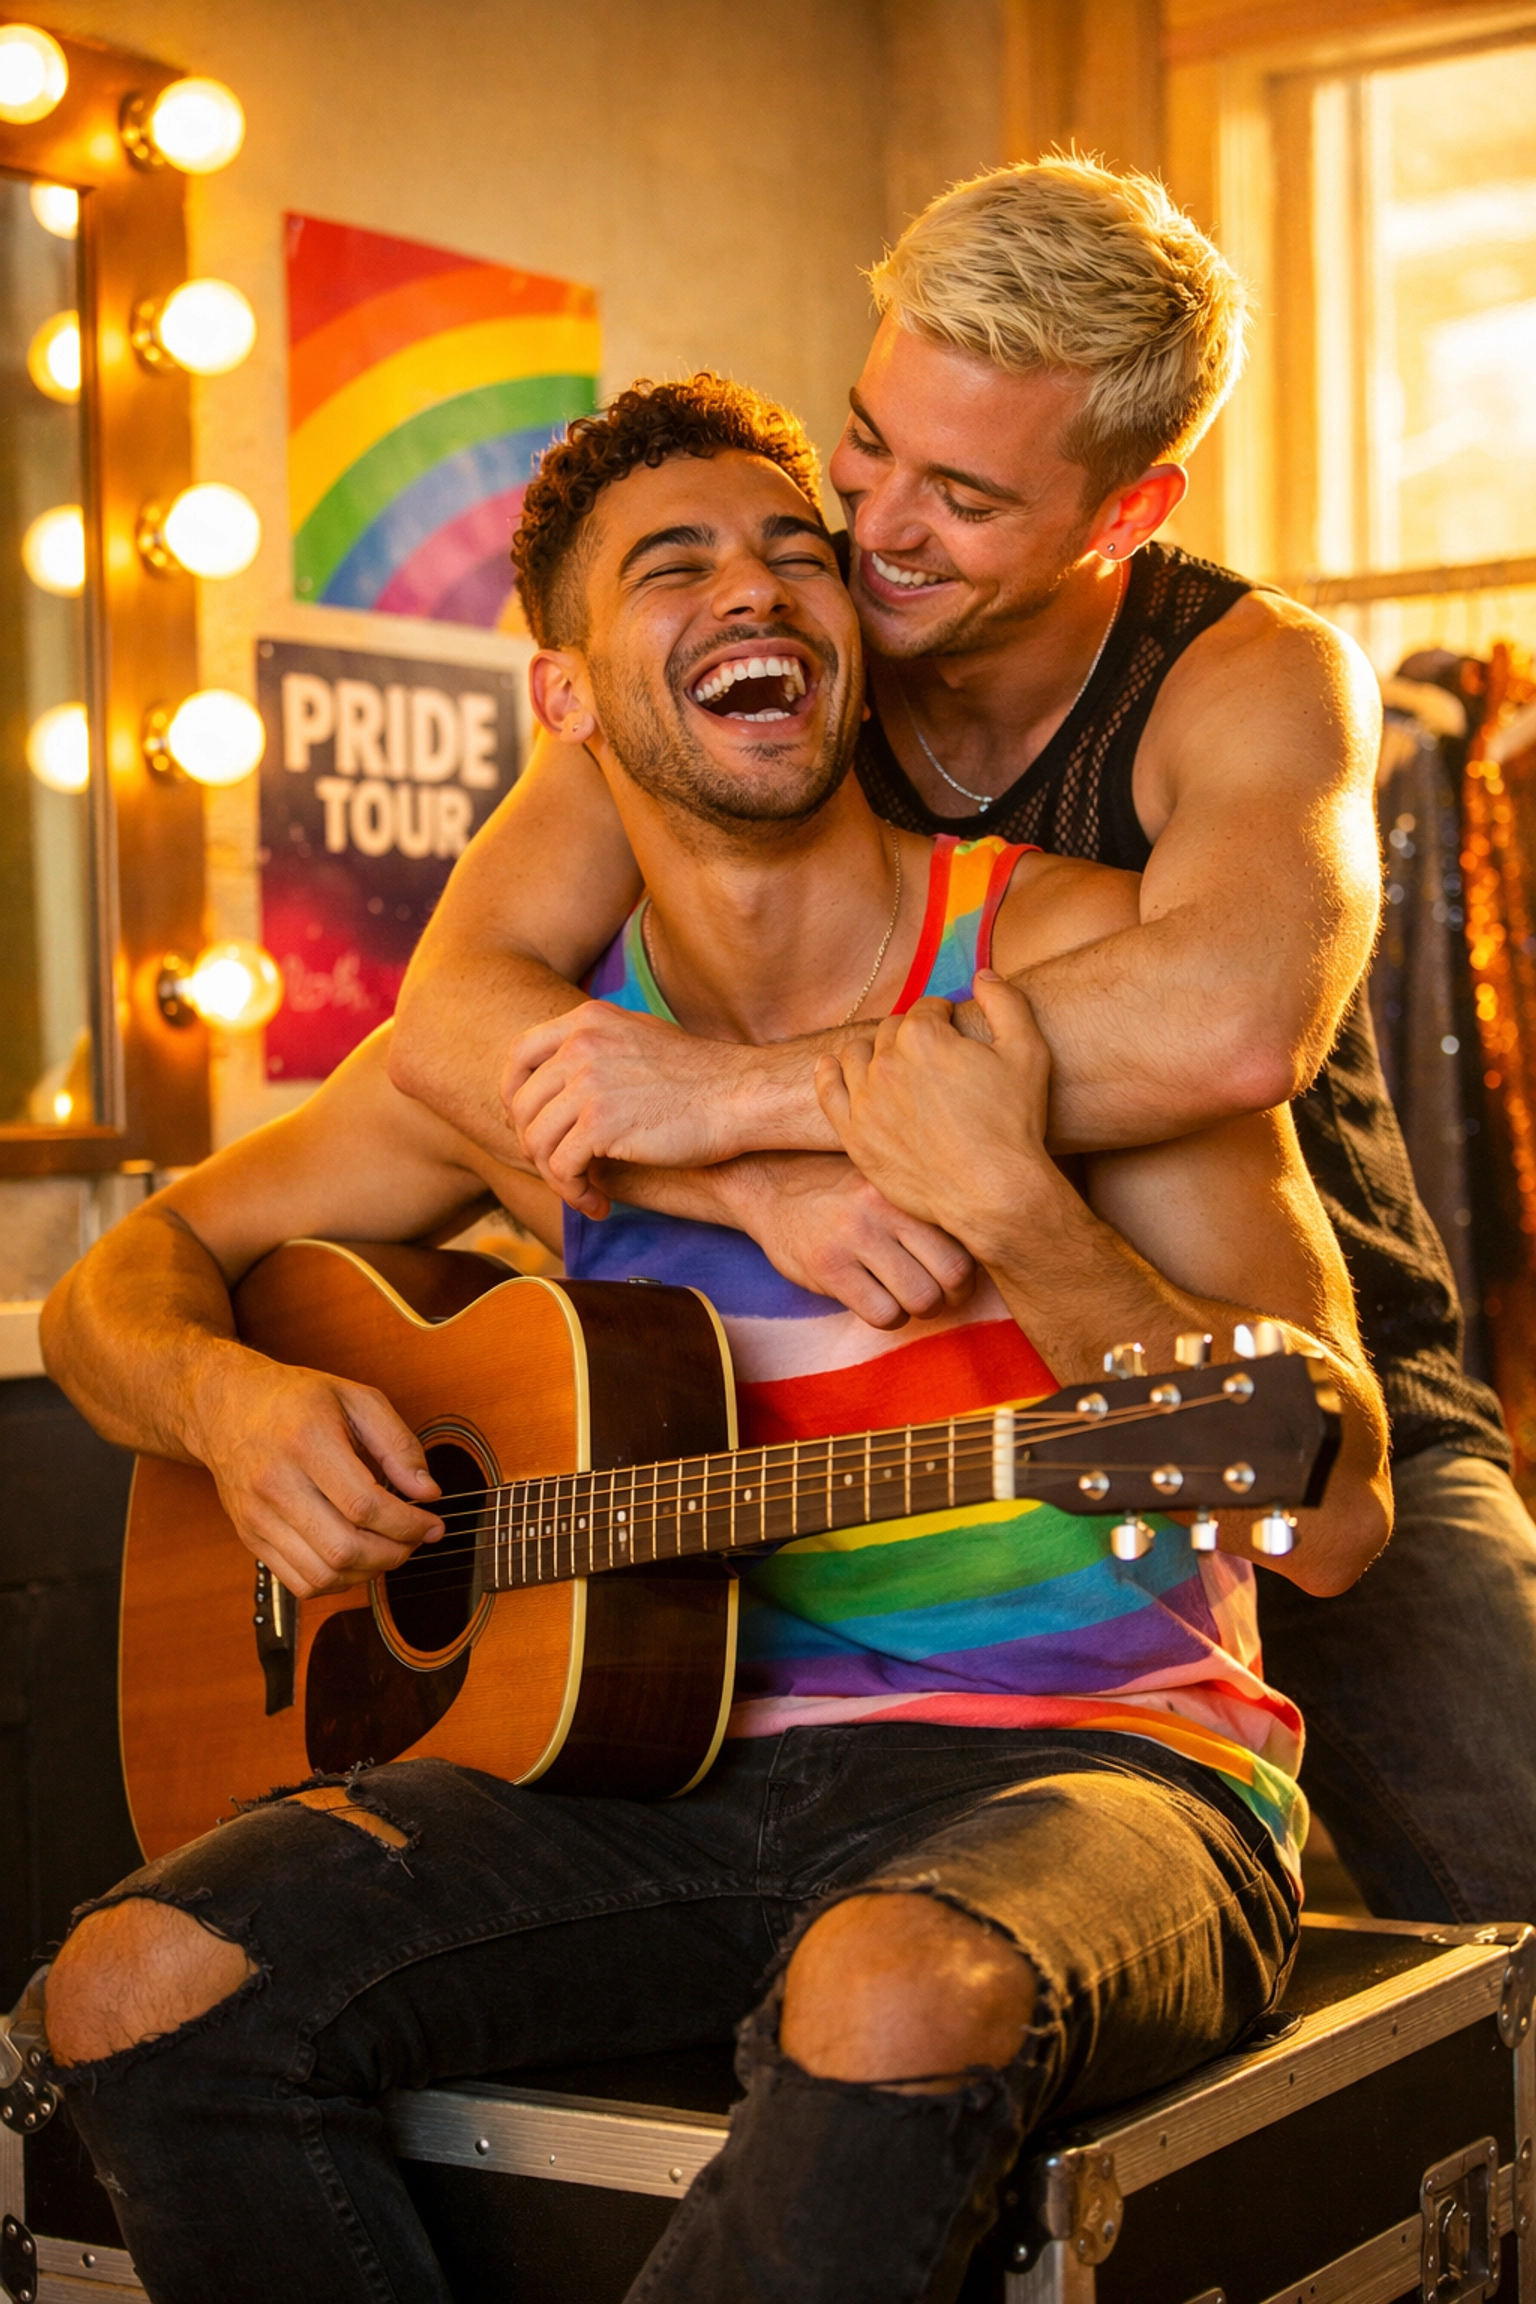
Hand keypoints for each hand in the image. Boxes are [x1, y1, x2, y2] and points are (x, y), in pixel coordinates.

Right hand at [191, 1350, 443, 1598]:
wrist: (226, 1406)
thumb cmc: (294, 1399)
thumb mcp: (356, 1399)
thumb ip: (398, 1444)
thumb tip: (427, 1491)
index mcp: (306, 1441)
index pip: (364, 1505)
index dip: (408, 1524)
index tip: (431, 1523)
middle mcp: (275, 1482)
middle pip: (344, 1547)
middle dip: (394, 1553)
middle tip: (414, 1539)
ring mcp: (258, 1515)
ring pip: (322, 1574)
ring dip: (369, 1572)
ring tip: (389, 1549)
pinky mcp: (249, 1536)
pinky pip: (299, 1582)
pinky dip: (337, 1582)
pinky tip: (355, 1559)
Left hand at [504, 1003, 758, 1215]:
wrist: (740, 1096)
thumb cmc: (700, 1076)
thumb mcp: (639, 1035)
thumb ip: (597, 1046)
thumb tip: (560, 1075)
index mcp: (586, 1021)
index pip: (518, 1055)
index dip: (513, 1097)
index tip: (529, 1126)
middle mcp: (580, 1045)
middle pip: (523, 1106)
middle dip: (535, 1147)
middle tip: (562, 1171)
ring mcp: (588, 1083)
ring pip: (537, 1142)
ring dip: (557, 1177)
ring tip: (583, 1193)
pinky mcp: (600, 1124)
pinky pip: (563, 1168)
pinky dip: (575, 1193)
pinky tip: (598, 1204)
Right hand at [720, 1153, 974, 1329]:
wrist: (771, 1187)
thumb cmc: (842, 1194)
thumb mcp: (885, 1183)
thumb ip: (925, 1205)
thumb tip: (985, 1239)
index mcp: (905, 1185)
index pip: (966, 1238)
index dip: (968, 1270)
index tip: (954, 1277)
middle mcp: (884, 1205)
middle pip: (953, 1273)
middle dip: (950, 1296)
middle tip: (935, 1295)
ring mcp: (855, 1236)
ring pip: (922, 1298)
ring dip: (918, 1310)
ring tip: (902, 1298)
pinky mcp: (829, 1267)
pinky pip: (883, 1313)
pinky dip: (888, 1318)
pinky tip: (875, 1303)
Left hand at [815, 973, 1052, 1255]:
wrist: (993, 1193)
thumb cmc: (1014, 1124)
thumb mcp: (1028, 1051)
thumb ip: (1005, 1002)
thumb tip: (982, 974)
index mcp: (922, 1035)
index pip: (926, 1009)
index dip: (944, 1018)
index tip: (955, 1032)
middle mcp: (885, 1062)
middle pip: (891, 1031)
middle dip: (911, 1036)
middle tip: (931, 1057)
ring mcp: (865, 1101)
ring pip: (856, 1055)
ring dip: (874, 1051)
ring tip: (893, 1064)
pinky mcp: (855, 1135)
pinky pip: (828, 1092)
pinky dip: (829, 1073)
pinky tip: (833, 1066)